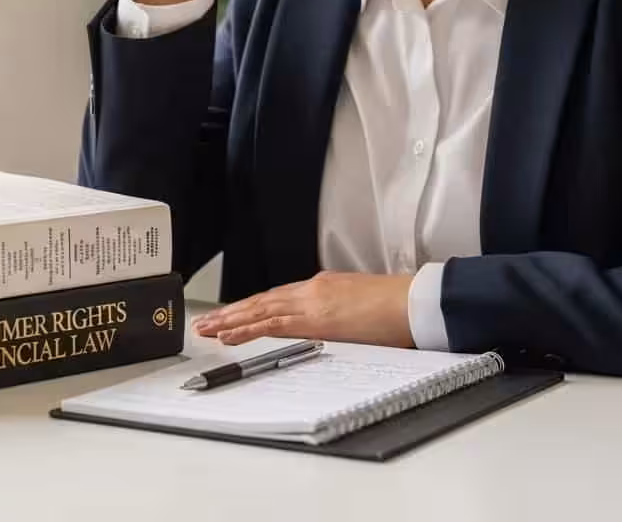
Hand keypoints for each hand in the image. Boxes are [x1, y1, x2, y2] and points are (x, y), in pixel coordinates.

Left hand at [192, 272, 414, 348]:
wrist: (415, 301)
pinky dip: (247, 329)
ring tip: (208, 329)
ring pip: (259, 310)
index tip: (233, 314)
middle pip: (261, 301)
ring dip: (230, 321)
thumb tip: (333, 324)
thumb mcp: (360, 304)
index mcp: (322, 286)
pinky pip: (272, 325)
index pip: (277, 297)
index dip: (252, 306)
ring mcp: (311, 302)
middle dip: (232, 313)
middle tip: (207, 323)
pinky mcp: (315, 319)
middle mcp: (311, 290)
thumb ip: (340, 312)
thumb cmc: (397, 305)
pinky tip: (230, 335)